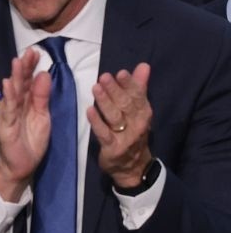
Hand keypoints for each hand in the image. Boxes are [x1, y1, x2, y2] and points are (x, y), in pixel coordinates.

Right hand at [0, 48, 51, 201]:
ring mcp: (8, 115)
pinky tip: (9, 85)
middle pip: (20, 84)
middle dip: (24, 67)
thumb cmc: (31, 142)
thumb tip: (45, 74)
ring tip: (18, 62)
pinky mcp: (5, 127)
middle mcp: (15, 106)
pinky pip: (8, 110)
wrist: (20, 167)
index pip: (29, 81)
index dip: (31, 67)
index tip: (36, 52)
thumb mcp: (42, 117)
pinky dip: (8, 97)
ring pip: (13, 94)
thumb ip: (42, 97)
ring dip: (16, 77)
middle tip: (28, 52)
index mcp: (26, 103)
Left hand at [88, 64, 154, 188]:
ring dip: (105, 102)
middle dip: (115, 90)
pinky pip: (104, 133)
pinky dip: (97, 122)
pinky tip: (89, 110)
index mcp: (143, 112)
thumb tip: (143, 66)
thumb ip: (139, 88)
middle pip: (125, 105)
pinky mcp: (112, 148)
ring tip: (96, 88)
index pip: (138, 96)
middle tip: (104, 77)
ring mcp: (125, 136)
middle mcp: (137, 123)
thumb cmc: (133, 132)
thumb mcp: (139, 110)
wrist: (133, 167)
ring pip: (114, 117)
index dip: (130, 84)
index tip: (121, 73)